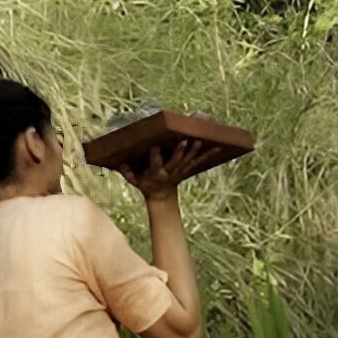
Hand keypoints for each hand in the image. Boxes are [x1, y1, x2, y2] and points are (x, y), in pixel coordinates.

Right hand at [118, 139, 234, 199]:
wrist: (161, 196)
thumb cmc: (145, 184)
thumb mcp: (133, 180)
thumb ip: (127, 172)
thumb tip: (120, 163)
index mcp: (156, 174)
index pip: (155, 164)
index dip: (154, 156)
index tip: (154, 146)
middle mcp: (170, 172)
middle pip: (175, 161)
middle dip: (179, 152)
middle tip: (183, 141)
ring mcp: (181, 171)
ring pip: (188, 160)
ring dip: (194, 151)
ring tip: (199, 141)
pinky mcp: (187, 168)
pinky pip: (199, 161)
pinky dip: (208, 154)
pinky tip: (218, 147)